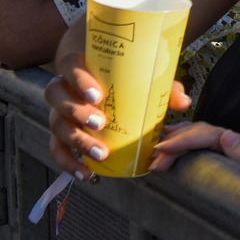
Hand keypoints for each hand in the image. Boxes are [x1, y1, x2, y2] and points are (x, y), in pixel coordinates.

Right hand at [45, 51, 191, 178]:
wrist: (96, 72)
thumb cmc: (118, 73)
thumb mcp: (138, 73)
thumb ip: (161, 85)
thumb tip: (183, 103)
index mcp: (78, 66)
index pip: (70, 66)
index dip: (79, 80)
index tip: (97, 95)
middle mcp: (63, 88)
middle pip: (56, 96)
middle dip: (77, 112)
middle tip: (101, 123)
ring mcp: (59, 111)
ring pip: (57, 124)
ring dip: (77, 141)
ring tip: (101, 153)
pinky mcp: (61, 132)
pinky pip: (58, 149)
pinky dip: (70, 163)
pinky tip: (86, 174)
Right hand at [152, 121, 239, 177]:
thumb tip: (228, 136)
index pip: (210, 135)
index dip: (186, 139)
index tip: (164, 148)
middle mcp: (239, 146)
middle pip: (202, 132)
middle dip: (176, 141)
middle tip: (155, 156)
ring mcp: (231, 151)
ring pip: (199, 135)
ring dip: (177, 139)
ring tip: (157, 147)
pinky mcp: (222, 160)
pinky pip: (200, 145)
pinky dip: (183, 143)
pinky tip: (170, 147)